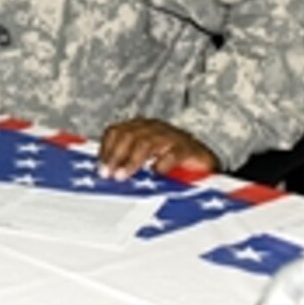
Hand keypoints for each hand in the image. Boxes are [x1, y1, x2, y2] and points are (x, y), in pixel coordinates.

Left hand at [99, 117, 218, 180]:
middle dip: (115, 155)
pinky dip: (163, 162)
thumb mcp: (144, 161)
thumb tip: (103, 174)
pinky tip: (156, 173)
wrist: (203, 164)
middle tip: (109, 174)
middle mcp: (153, 128)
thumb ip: (125, 163)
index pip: (115, 131)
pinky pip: (173, 152)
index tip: (100, 168)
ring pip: (146, 142)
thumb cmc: (168, 163)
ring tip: (123, 176)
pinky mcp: (188, 148)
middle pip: (128, 135)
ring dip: (132, 160)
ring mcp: (171, 136)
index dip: (105, 148)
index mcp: (139, 128)